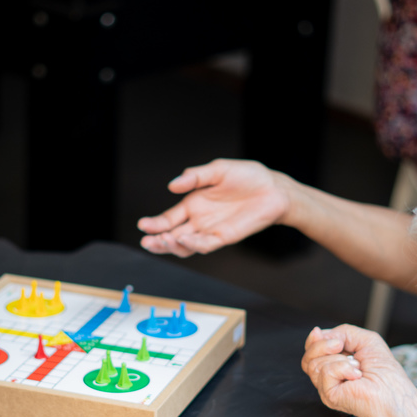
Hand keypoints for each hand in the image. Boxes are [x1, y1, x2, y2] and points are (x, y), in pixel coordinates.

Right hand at [138, 159, 292, 256]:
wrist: (273, 189)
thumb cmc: (248, 177)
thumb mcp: (218, 170)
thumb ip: (195, 177)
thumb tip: (172, 185)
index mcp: (193, 204)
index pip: (168, 219)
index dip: (155, 224)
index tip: (143, 225)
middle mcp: (199, 220)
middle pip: (172, 235)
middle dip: (158, 240)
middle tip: (147, 241)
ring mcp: (211, 230)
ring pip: (186, 245)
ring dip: (173, 246)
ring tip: (164, 240)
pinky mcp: (225, 237)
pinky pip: (206, 245)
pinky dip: (194, 244)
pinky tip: (184, 238)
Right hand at [302, 325, 414, 416]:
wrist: (396, 395)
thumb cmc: (387, 374)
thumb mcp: (365, 340)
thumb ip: (342, 332)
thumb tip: (318, 334)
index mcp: (336, 365)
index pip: (312, 351)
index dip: (314, 340)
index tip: (319, 333)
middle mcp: (329, 378)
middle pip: (307, 357)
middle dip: (323, 345)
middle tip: (341, 348)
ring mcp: (327, 388)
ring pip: (313, 363)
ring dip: (340, 359)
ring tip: (357, 368)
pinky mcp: (329, 396)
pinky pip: (324, 371)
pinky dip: (343, 368)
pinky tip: (356, 376)